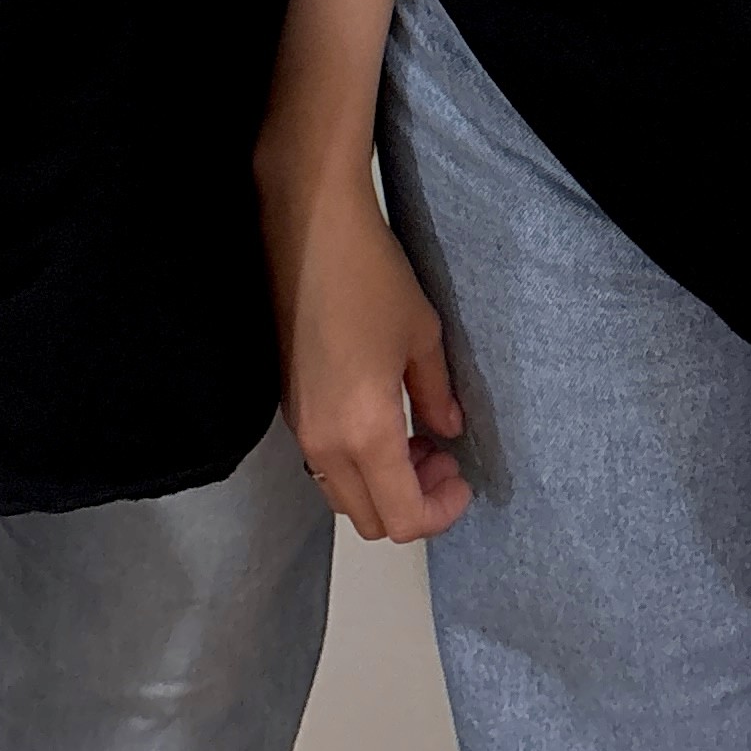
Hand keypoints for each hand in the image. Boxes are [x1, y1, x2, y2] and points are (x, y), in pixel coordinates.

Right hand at [271, 172, 470, 544]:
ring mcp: (299, 427)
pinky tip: (383, 416)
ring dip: (384, 485)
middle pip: (370, 520)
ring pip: (343, 496)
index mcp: (363, 431)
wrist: (309, 230)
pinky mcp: (289, 407)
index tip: (462, 478)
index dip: (441, 512)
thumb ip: (439, 395)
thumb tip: (448, 430)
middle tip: (443, 458)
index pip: (402, 517)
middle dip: (414, 503)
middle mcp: (324, 443)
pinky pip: (325, 464)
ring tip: (416, 436)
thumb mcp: (423, 334)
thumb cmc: (372, 275)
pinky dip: (358, 463)